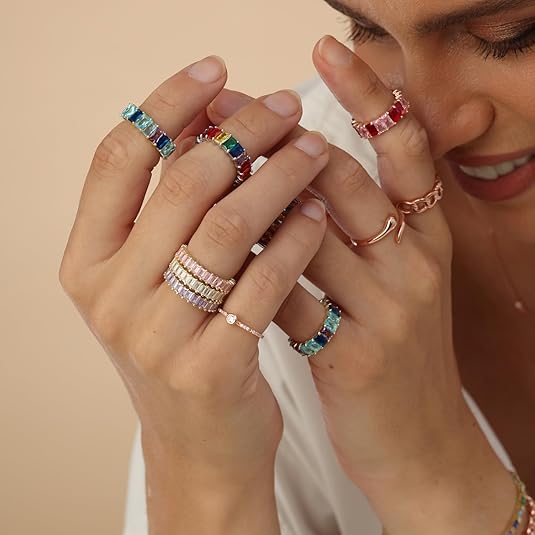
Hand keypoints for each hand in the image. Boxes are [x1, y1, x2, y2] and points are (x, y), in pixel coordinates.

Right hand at [59, 55, 329, 530]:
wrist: (200, 446)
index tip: (216, 69)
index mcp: (85, 263)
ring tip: (315, 149)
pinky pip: (263, 279)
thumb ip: (169, 212)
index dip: (168, 103)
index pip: (118, 156)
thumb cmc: (183, 349)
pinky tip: (320, 210)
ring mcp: (155, 335)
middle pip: (181, 182)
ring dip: (278, 176)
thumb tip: (208, 124)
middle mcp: (108, 296)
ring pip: (226, 225)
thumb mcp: (156, 281)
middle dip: (242, 132)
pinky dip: (296, 235)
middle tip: (286, 107)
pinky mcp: (210, 367)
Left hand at [206, 39, 515, 533]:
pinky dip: (251, 275)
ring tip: (207, 170)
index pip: (406, 145)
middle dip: (276, 140)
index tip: (326, 48)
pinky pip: (291, 301)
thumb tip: (297, 169)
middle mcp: (416, 262)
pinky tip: (217, 262)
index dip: (371, 92)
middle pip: (343, 177)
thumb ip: (357, 226)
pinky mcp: (360, 358)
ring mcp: (391, 310)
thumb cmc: (392, 349)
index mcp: (426, 235)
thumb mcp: (391, 279)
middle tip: (227, 111)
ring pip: (309, 233)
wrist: (418, 440)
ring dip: (253, 201)